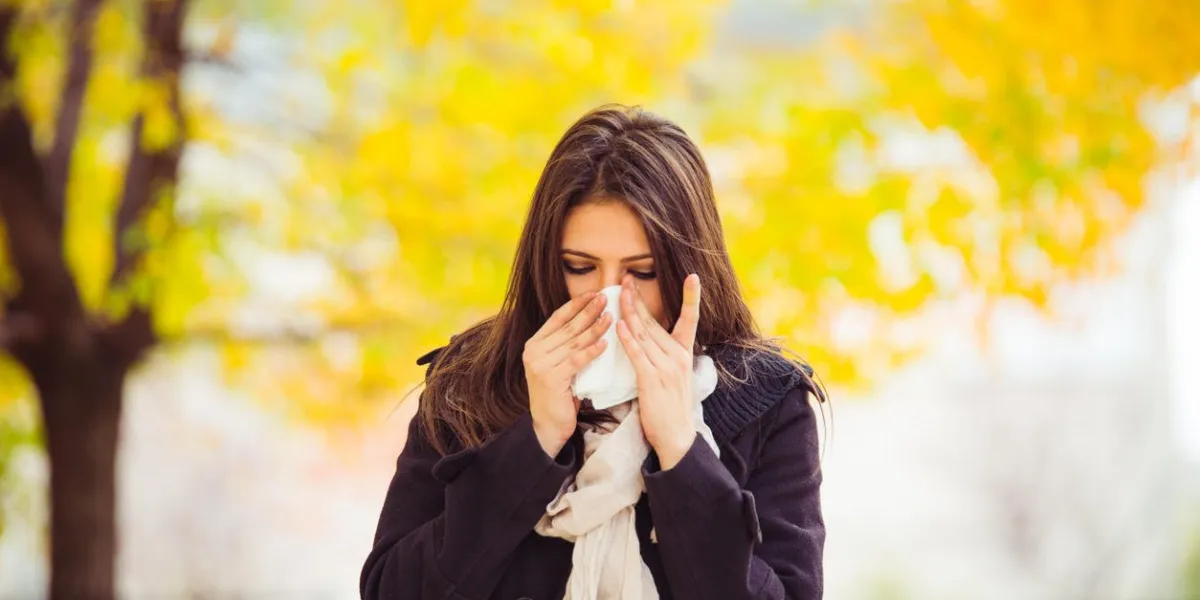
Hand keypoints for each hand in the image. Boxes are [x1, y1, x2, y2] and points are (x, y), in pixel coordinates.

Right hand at [524, 290, 611, 456]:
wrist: (548, 425)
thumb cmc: (559, 394)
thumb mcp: (558, 365)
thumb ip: (566, 346)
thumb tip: (590, 320)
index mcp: (534, 344)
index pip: (557, 318)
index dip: (576, 304)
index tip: (593, 293)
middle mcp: (534, 352)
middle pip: (567, 327)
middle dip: (588, 311)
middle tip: (606, 298)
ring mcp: (541, 365)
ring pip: (574, 342)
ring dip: (594, 328)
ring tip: (610, 317)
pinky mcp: (551, 379)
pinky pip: (576, 361)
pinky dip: (592, 351)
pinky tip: (605, 344)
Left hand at [615, 273, 701, 469]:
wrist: (677, 437)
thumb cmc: (671, 407)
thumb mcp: (674, 376)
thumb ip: (664, 355)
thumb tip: (647, 336)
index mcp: (684, 354)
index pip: (690, 319)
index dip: (692, 298)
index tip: (693, 276)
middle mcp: (678, 356)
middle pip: (655, 322)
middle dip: (639, 299)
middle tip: (626, 280)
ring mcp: (666, 367)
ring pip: (644, 334)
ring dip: (629, 313)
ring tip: (618, 294)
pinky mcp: (652, 380)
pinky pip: (637, 355)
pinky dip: (627, 339)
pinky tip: (618, 326)